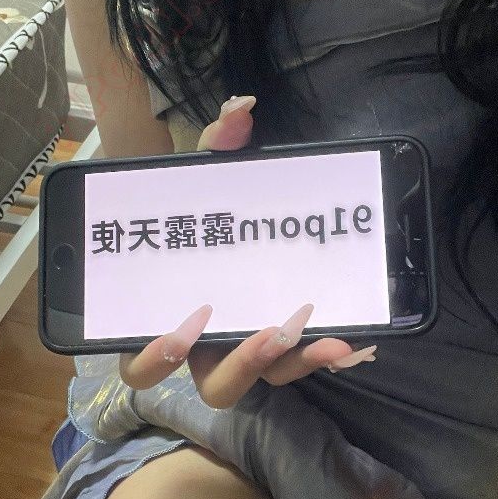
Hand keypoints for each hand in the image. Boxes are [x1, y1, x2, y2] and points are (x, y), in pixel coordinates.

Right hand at [119, 95, 376, 406]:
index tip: (182, 330)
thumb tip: (242, 110)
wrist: (243, 213)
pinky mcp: (289, 345)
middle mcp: (208, 347)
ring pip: (267, 382)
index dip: (154, 359)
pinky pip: (303, 360)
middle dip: (240, 367)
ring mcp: (252, 349)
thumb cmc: (206, 207)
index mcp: (167, 318)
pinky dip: (326, 351)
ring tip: (325, 339)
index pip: (143, 363)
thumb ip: (217, 148)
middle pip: (215, 388)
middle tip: (268, 333)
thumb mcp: (207, 177)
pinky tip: (354, 336)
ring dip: (293, 364)